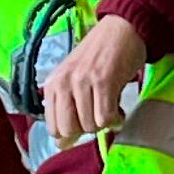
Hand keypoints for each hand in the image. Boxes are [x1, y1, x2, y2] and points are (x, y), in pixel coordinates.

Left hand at [43, 10, 150, 150]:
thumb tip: (62, 144)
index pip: (53, 128)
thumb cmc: (99, 56)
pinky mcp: (103, 81)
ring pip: (90, 126)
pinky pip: (106, 118)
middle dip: (87, 130)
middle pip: (69, 130)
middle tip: (98, 114)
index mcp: (52, 84)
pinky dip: (116, 120)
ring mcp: (82, 81)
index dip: (72, 133)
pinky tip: (119, 109)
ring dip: (104, 123)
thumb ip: (66, 108)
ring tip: (110, 107)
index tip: (85, 123)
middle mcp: (63, 82)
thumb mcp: (74, 79)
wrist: (121, 29)